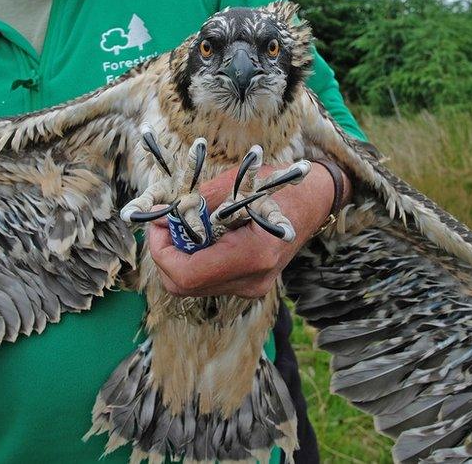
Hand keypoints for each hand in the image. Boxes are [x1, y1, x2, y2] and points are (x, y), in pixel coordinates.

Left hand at [147, 162, 348, 298]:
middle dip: (164, 255)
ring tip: (181, 226)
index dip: (161, 252)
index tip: (157, 225)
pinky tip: (199, 237)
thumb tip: (160, 213)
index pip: (187, 274)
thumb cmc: (279, 187)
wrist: (314, 202)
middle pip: (184, 286)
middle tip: (163, 224)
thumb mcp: (236, 184)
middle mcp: (253, 280)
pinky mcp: (248, 285)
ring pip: (192, 286)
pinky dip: (193, 260)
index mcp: (253, 255)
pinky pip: (207, 281)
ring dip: (177, 258)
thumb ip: (197, 203)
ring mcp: (252, 287)